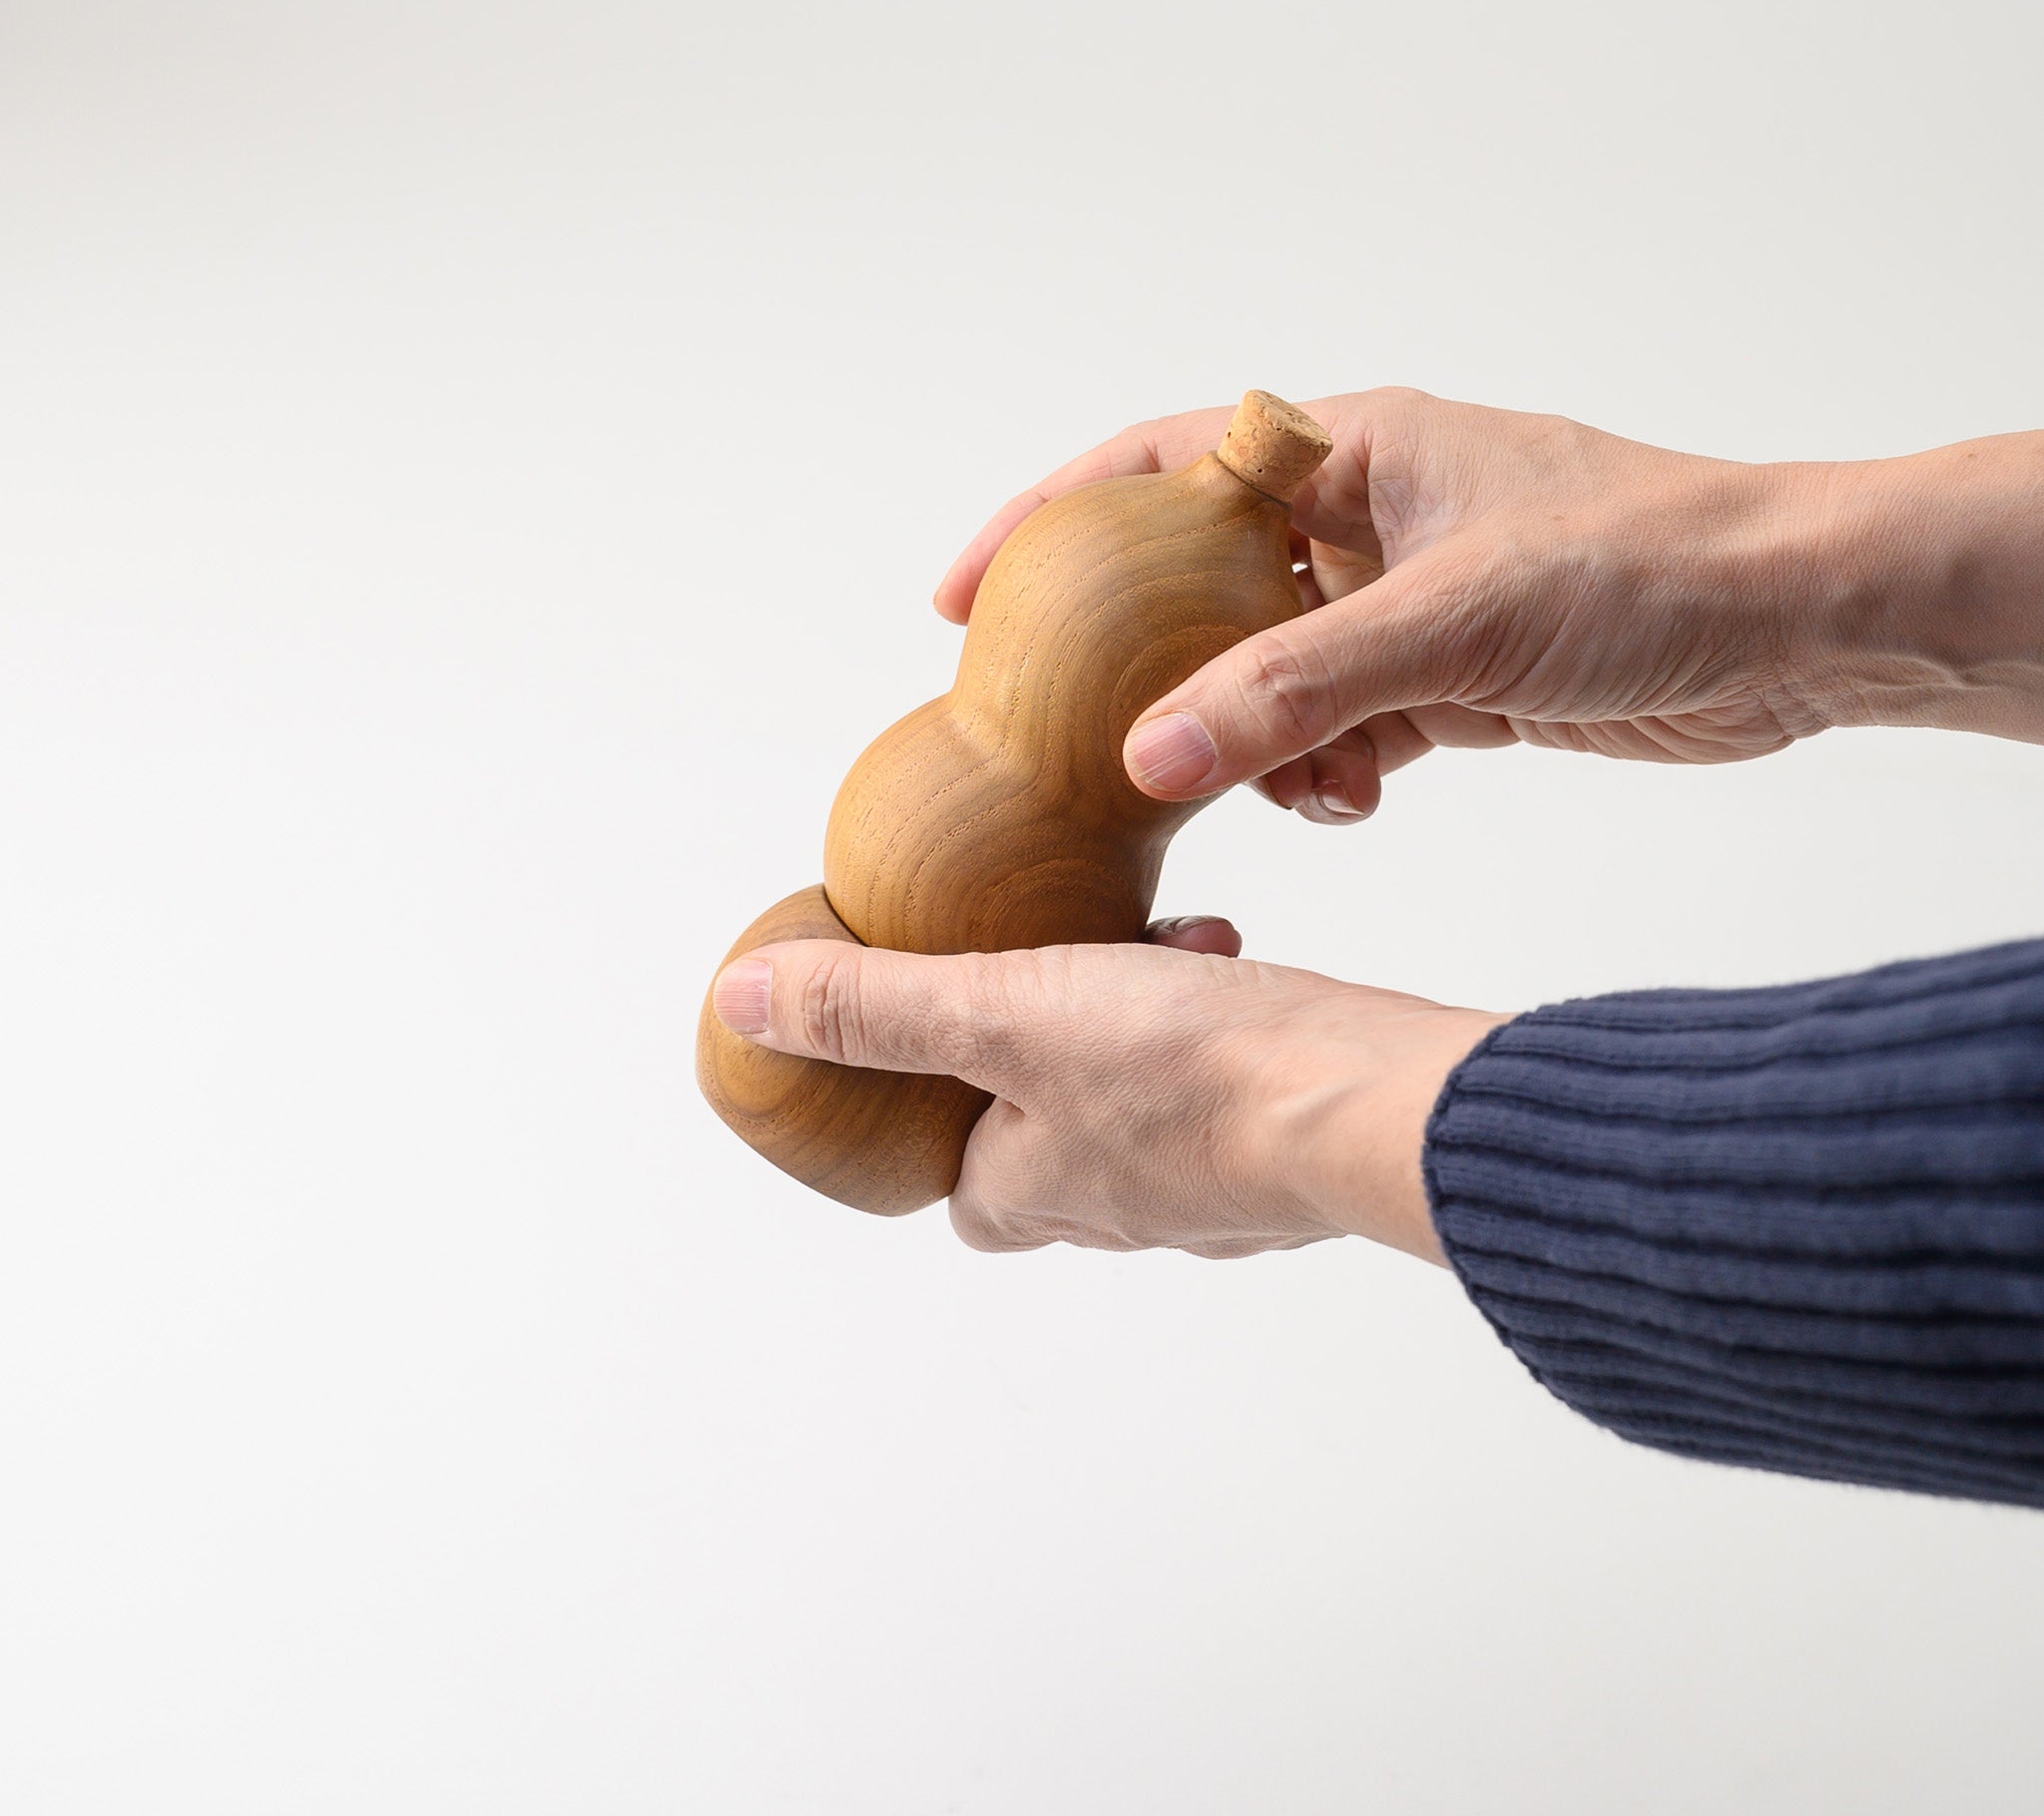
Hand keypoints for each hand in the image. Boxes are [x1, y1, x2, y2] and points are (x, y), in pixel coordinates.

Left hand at [711, 918, 1504, 1259]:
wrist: (1368, 1099)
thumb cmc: (1189, 1069)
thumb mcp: (1001, 1007)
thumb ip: (876, 1006)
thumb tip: (744, 1002)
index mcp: (1035, 1188)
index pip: (962, 1194)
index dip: (942, 1130)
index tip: (944, 1054)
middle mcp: (1120, 1206)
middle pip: (1053, 1143)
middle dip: (1049, 1064)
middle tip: (1059, 978)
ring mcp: (1212, 1187)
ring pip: (1146, 1106)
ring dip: (1135, 1026)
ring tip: (1153, 947)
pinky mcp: (1286, 1145)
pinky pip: (1230, 1088)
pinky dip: (1218, 1026)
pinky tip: (1229, 962)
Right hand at [936, 392, 2043, 820]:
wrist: (1793, 627)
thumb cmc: (1645, 563)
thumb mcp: (1449, 622)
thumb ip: (1293, 691)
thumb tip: (1148, 757)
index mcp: (1348, 453)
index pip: (1158, 467)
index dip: (1049, 520)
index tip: (963, 593)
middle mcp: (1363, 518)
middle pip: (1200, 585)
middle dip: (1147, 663)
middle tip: (1080, 735)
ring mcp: (1402, 600)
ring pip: (1269, 673)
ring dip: (1255, 738)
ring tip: (1280, 788)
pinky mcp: (1445, 677)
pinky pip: (1340, 727)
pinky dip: (1328, 771)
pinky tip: (1354, 800)